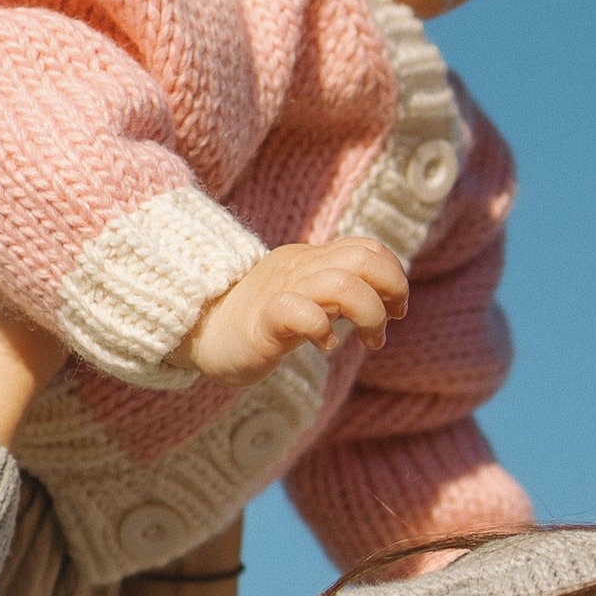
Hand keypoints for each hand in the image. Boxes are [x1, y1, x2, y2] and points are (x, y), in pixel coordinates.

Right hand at [186, 237, 408, 382]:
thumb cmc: (256, 323)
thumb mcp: (304, 299)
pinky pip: (301, 313)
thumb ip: (337, 295)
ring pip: (342, 286)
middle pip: (364, 259)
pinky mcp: (262, 321)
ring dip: (369, 315)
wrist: (199, 335)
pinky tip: (323, 347)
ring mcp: (280, 291)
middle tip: (389, 323)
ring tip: (368, 340)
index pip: (368, 248)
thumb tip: (383, 303)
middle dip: (392, 291)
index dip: (394, 275)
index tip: (396, 309)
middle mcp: (299, 268)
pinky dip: (324, 331)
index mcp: (311, 260)